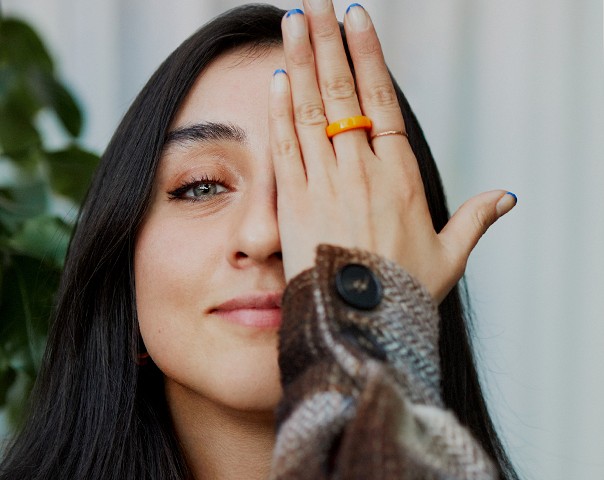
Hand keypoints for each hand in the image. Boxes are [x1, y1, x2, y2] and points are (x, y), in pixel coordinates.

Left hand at [269, 1, 515, 303]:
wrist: (358, 327)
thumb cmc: (404, 293)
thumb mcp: (450, 256)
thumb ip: (475, 220)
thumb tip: (507, 197)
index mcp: (400, 177)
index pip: (382, 102)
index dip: (367, 57)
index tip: (355, 19)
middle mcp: (361, 172)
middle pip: (342, 94)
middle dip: (327, 43)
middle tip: (313, 1)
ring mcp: (326, 185)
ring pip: (311, 111)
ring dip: (300, 62)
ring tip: (292, 21)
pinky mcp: (296, 203)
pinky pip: (287, 147)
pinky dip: (281, 111)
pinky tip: (278, 78)